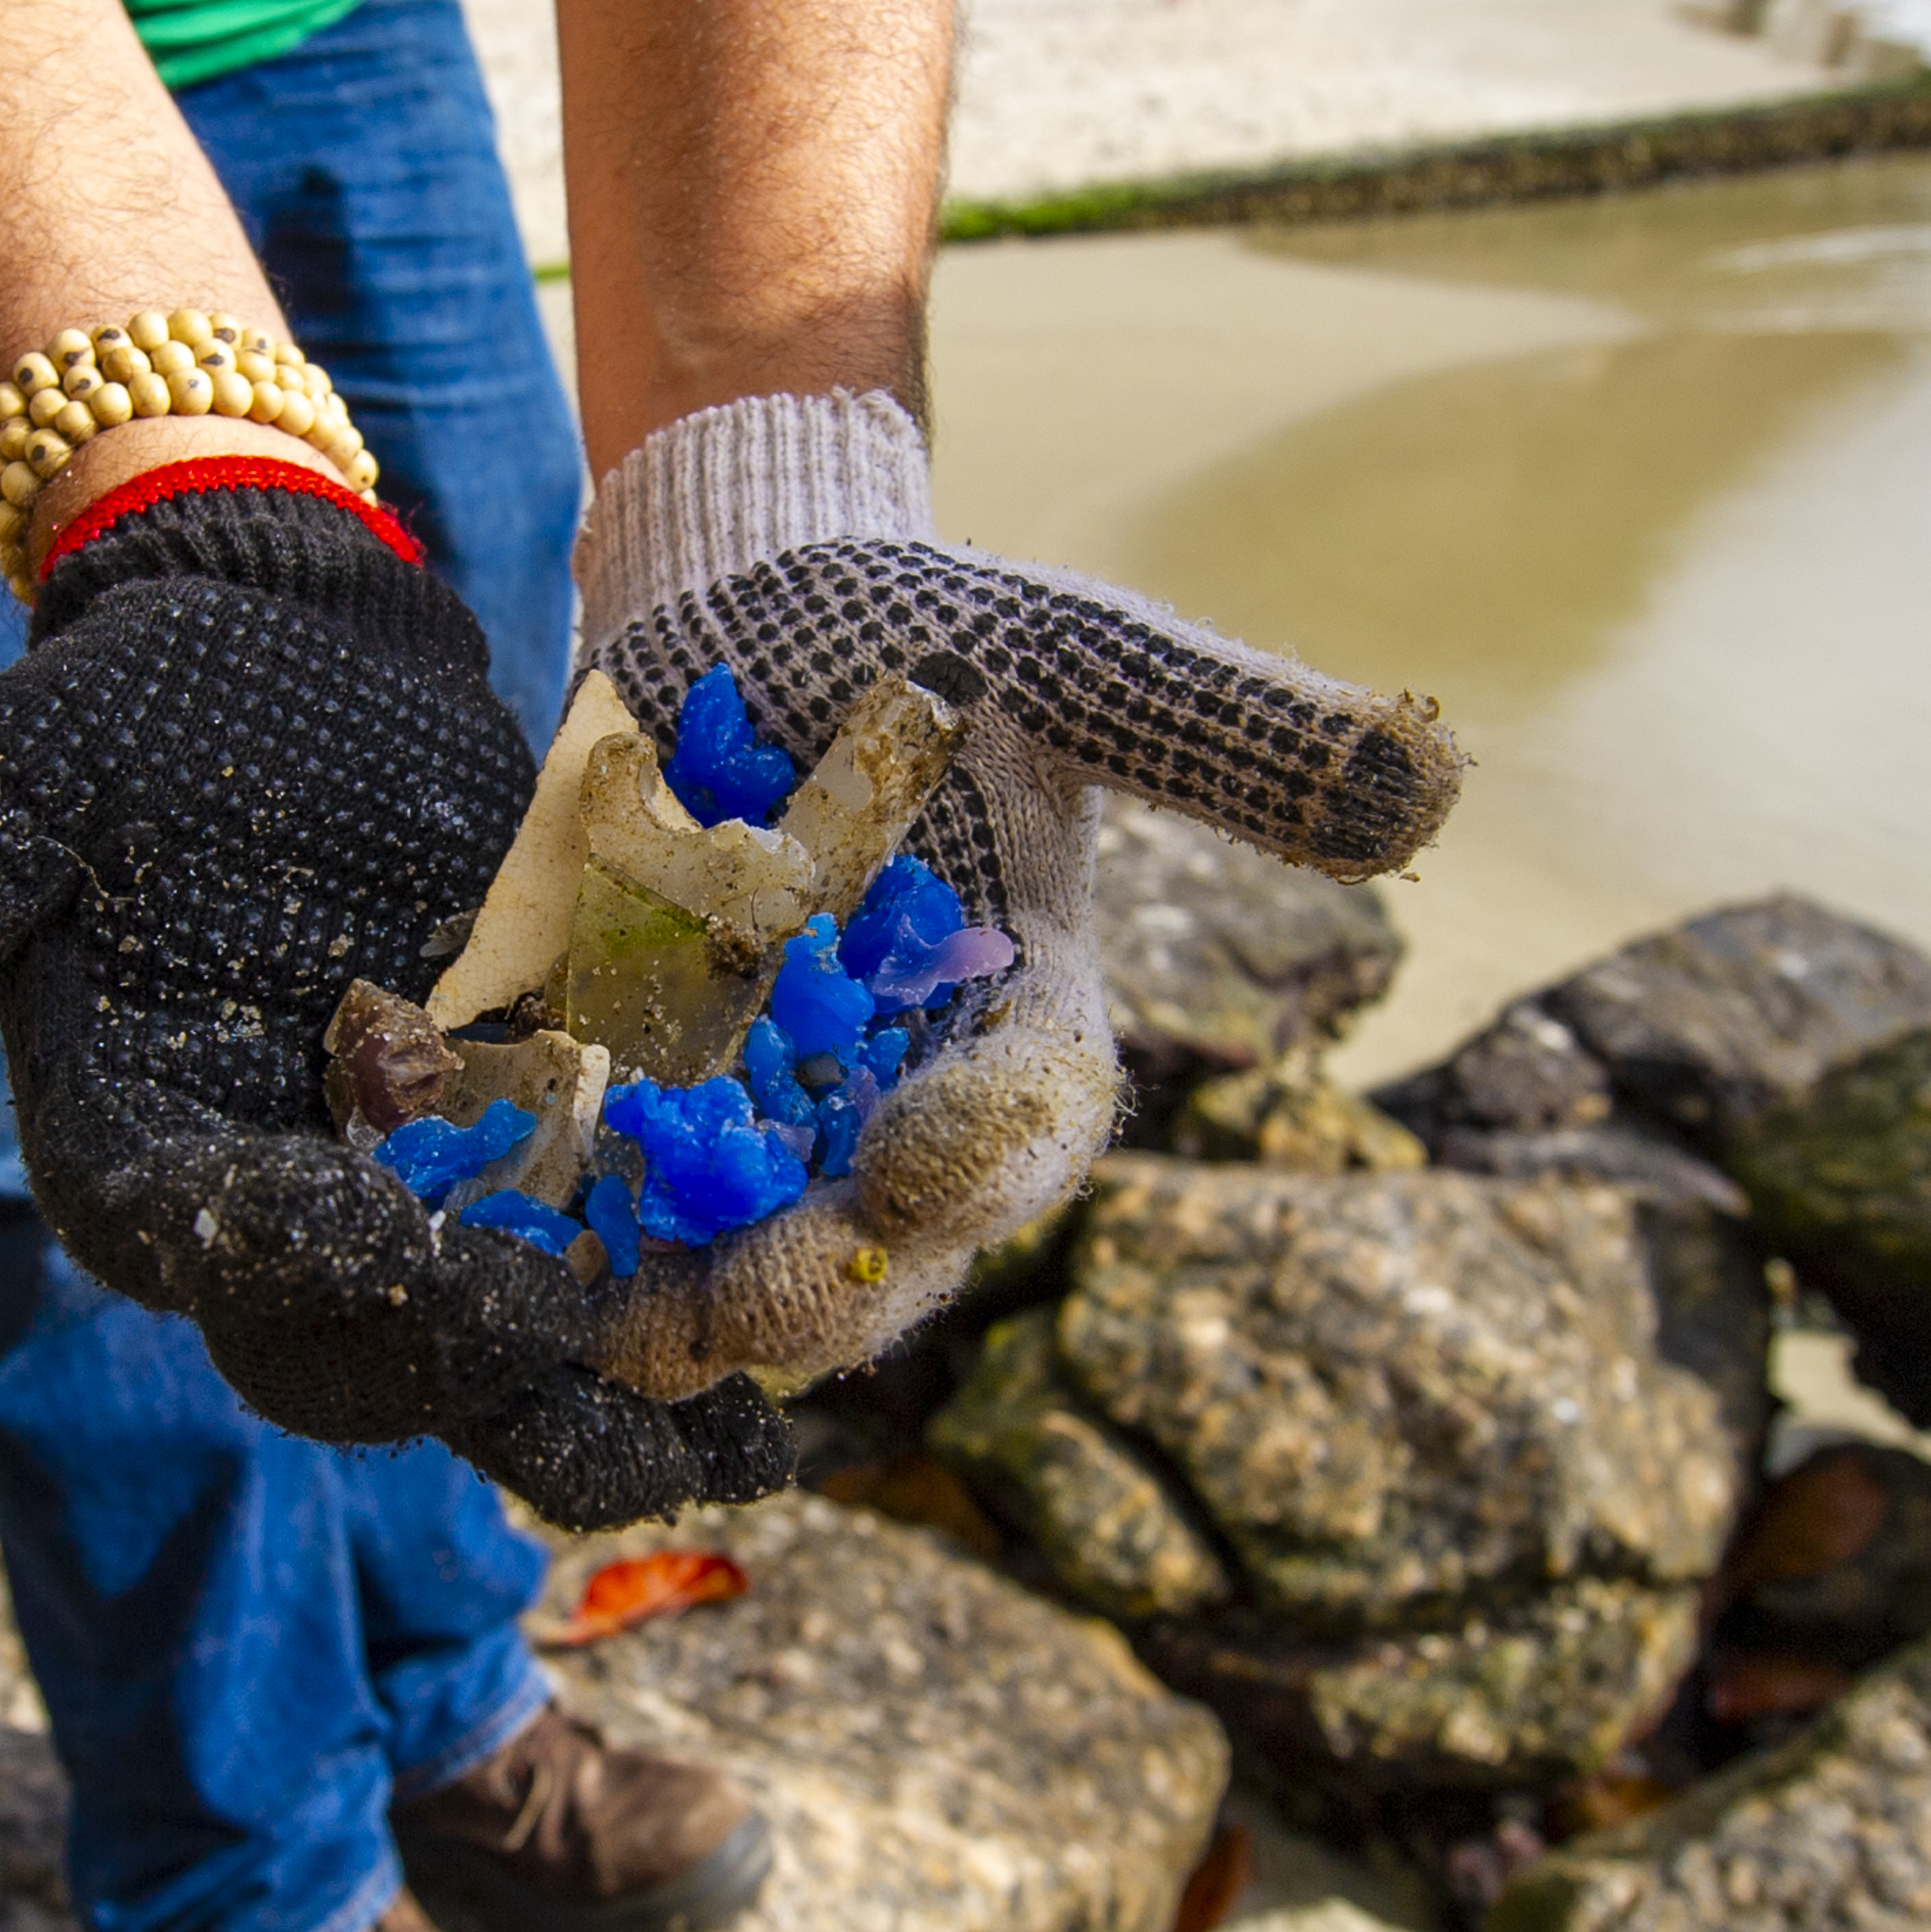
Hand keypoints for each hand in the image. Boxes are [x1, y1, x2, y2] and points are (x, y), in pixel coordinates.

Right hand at [0, 466, 791, 1529]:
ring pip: (509, 1345)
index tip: (437, 1249)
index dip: (325, 1261)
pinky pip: (612, 1257)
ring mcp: (412, 1199)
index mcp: (141, 1161)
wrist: (284, 639)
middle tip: (634, 1372)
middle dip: (501, 1365)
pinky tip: (813, 1332)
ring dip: (630, 1390)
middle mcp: (275, 1215)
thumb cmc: (128, 711)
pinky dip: (699, 1293)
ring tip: (763, 1430)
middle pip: (376, 1346)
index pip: (218, 1253)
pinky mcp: (532, 1152)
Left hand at [571, 393, 1462, 1399]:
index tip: (915, 1168)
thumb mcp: (1077, 654)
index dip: (977, 1165)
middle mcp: (893, 1096)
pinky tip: (500, 1258)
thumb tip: (1430, 781)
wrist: (745, 601)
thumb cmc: (928, 620)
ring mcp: (760, 1108)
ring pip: (734, 1252)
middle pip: (876, 1242)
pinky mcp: (632, 1091)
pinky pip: (600, 1198)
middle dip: (813, 1285)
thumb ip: (1225, 730)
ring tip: (607, 1330)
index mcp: (1018, 1020)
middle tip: (734, 1310)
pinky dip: (557, 1237)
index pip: (1024, 1130)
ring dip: (673, 1304)